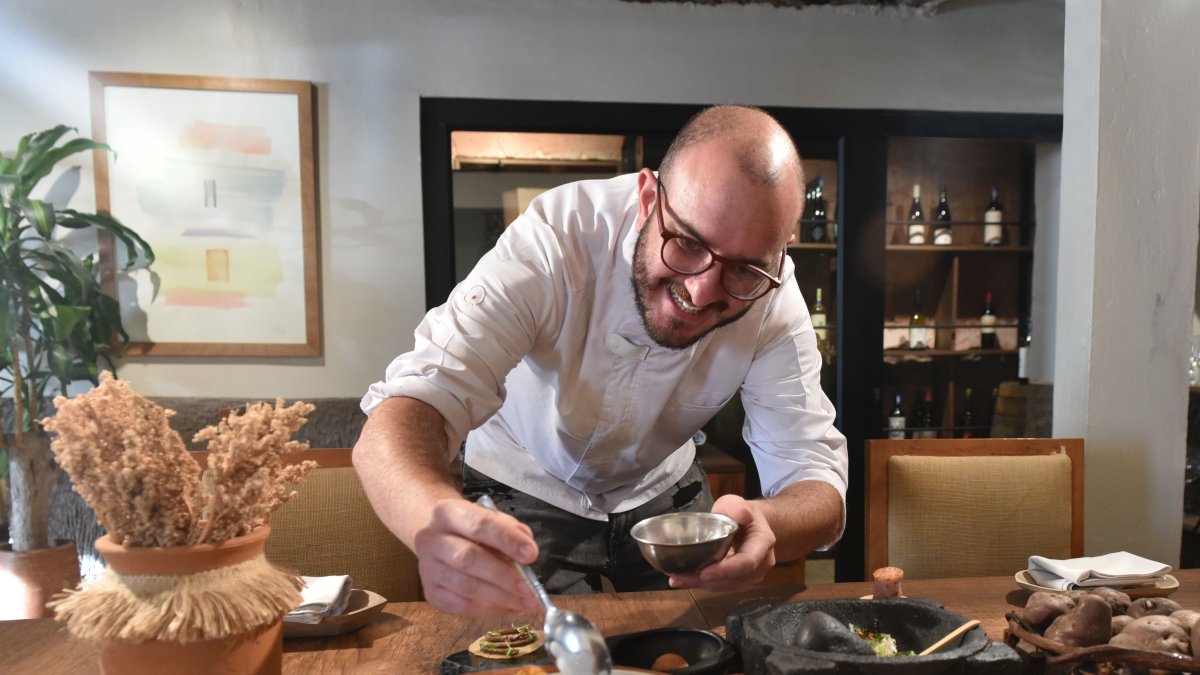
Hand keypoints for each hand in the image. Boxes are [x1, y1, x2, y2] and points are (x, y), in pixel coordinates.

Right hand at [413, 497, 541, 615]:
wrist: (431, 535)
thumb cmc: (467, 528)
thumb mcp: (486, 517)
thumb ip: (508, 530)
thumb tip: (527, 550)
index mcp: (448, 513)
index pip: (480, 525)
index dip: (507, 540)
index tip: (531, 554)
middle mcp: (431, 540)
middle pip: (469, 559)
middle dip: (505, 576)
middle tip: (530, 589)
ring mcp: (427, 569)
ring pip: (466, 587)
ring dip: (501, 598)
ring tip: (527, 603)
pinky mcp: (430, 592)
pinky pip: (460, 606)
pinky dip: (488, 609)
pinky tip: (508, 607)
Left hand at [666, 494, 776, 591]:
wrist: (750, 524)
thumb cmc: (740, 513)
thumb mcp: (736, 504)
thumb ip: (737, 507)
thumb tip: (743, 513)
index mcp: (763, 543)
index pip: (747, 562)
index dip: (725, 570)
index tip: (703, 573)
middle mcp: (761, 563)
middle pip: (734, 579)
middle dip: (705, 581)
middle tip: (678, 579)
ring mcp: (752, 574)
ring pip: (726, 586)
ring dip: (700, 585)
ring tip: (676, 580)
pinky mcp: (739, 580)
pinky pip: (722, 585)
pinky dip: (702, 584)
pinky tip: (684, 579)